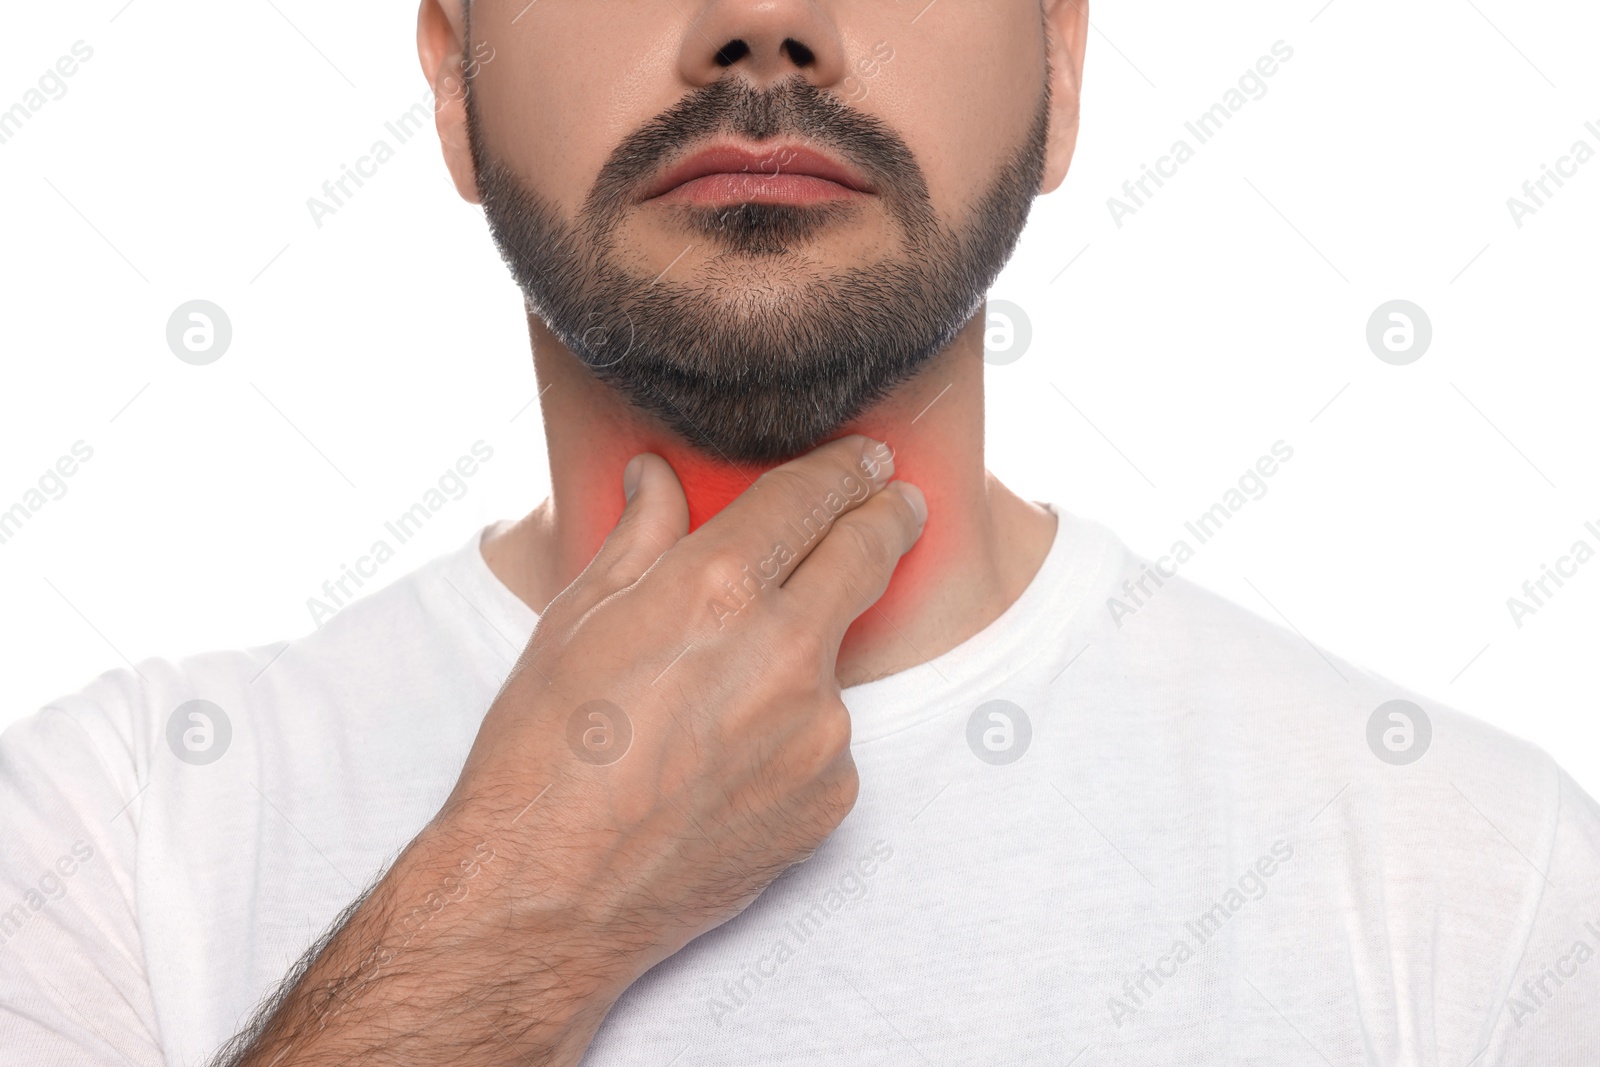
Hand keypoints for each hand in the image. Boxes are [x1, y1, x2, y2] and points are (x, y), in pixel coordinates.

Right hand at [442, 434, 924, 981]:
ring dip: (803, 656)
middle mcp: (786, 650)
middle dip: (888, 516)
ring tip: (716, 705)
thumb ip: (639, 538)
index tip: (867, 457)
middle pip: (867, 555)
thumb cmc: (540, 752)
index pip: (811, 498)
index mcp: (717, 588)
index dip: (845, 468)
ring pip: (833, 661)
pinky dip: (793, 736)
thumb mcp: (574, 622)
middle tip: (897, 502)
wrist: (549, 894)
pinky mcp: (833, 796)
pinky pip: (827, 741)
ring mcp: (820, 730)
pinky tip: (725, 765)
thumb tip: (656, 476)